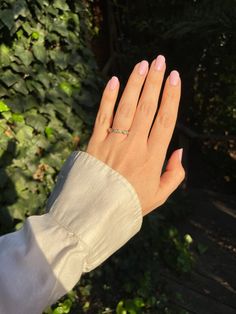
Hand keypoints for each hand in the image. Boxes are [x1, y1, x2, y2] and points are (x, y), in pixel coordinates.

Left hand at [86, 55, 184, 215]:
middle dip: (154, 82)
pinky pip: (102, 116)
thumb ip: (174, 175)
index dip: (171, 97)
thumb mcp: (159, 196)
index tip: (175, 77)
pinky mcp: (94, 143)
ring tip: (142, 64)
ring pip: (126, 108)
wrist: (95, 214)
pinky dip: (108, 98)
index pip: (165, 121)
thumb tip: (180, 151)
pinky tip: (114, 81)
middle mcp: (134, 146)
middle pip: (146, 108)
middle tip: (160, 61)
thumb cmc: (129, 204)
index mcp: (152, 158)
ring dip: (134, 84)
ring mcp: (113, 143)